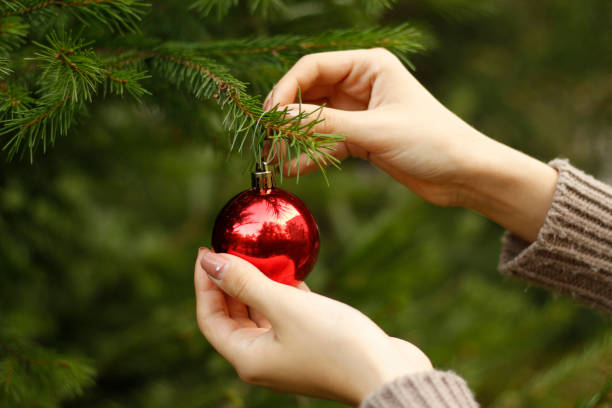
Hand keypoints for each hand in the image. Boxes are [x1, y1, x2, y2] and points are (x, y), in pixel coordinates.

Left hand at [194, 247, 432, 405]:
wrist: (388, 373)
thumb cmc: (335, 343)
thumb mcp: (285, 307)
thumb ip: (246, 283)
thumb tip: (209, 262)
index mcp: (248, 357)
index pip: (211, 317)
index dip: (205, 283)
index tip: (206, 250)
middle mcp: (263, 358)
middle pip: (233, 316)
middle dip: (229, 282)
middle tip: (230, 248)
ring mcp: (287, 353)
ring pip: (260, 314)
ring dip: (257, 285)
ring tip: (258, 255)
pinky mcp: (309, 345)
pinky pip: (285, 315)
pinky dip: (283, 294)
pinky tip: (290, 272)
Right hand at [265, 48, 557, 241]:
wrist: (465, 174)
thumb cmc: (431, 141)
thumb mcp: (374, 131)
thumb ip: (324, 124)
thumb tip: (278, 119)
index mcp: (369, 66)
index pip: (312, 67)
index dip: (286, 90)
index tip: (269, 117)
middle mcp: (361, 84)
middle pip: (309, 93)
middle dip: (287, 116)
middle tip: (267, 140)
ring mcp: (360, 111)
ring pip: (316, 120)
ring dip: (296, 138)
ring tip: (274, 159)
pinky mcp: (362, 138)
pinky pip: (328, 142)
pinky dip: (311, 155)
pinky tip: (293, 170)